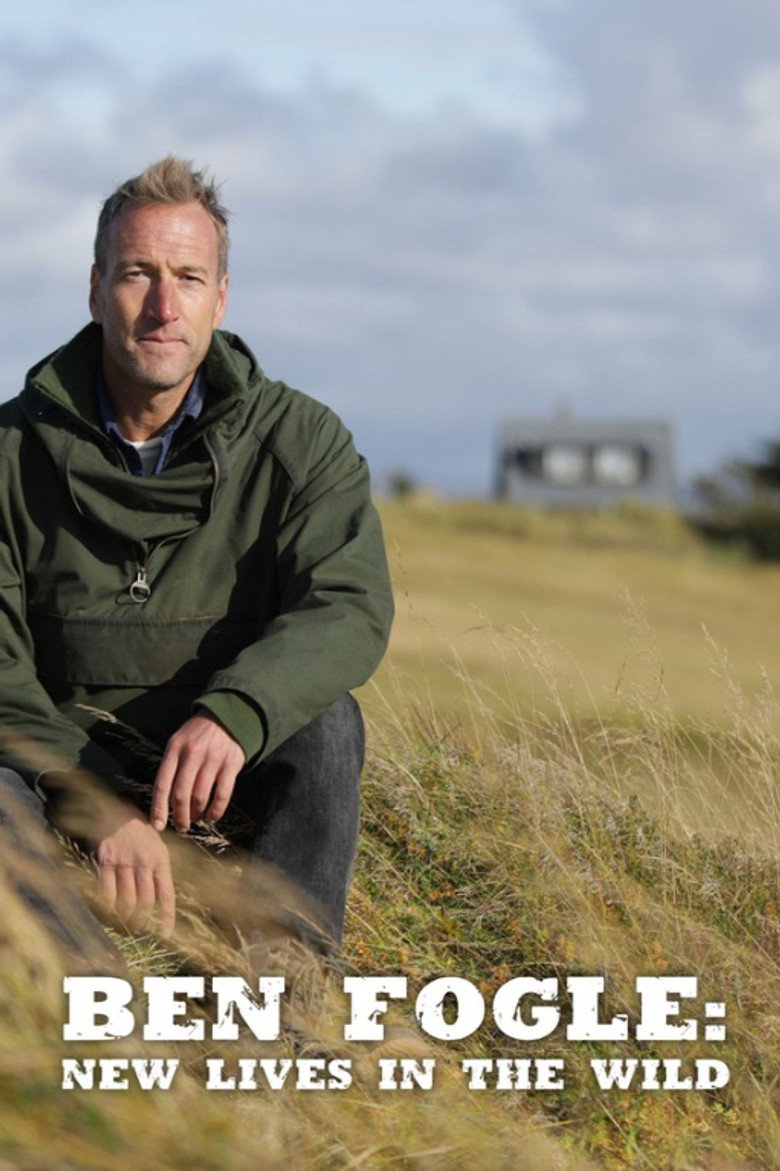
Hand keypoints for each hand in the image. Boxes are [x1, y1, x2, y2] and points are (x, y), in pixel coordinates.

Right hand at [95, 814, 174, 937]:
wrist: (115, 812)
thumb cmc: (139, 832)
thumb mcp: (157, 847)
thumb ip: (159, 871)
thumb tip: (161, 900)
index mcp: (160, 860)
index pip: (166, 895)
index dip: (166, 917)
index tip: (165, 935)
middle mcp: (144, 862)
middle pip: (145, 902)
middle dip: (143, 920)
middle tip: (139, 928)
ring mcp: (124, 863)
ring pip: (127, 900)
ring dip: (126, 916)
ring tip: (125, 922)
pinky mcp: (105, 862)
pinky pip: (107, 892)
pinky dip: (108, 905)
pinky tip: (109, 909)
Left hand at [150, 712, 245, 833]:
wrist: (227, 716)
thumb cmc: (197, 735)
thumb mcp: (178, 742)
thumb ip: (171, 767)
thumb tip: (163, 801)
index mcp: (175, 749)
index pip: (162, 783)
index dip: (158, 808)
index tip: (158, 825)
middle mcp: (192, 753)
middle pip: (181, 794)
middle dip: (179, 816)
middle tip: (181, 827)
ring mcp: (213, 759)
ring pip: (200, 796)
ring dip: (196, 814)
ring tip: (195, 819)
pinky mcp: (231, 764)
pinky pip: (223, 795)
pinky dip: (216, 811)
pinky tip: (211, 817)